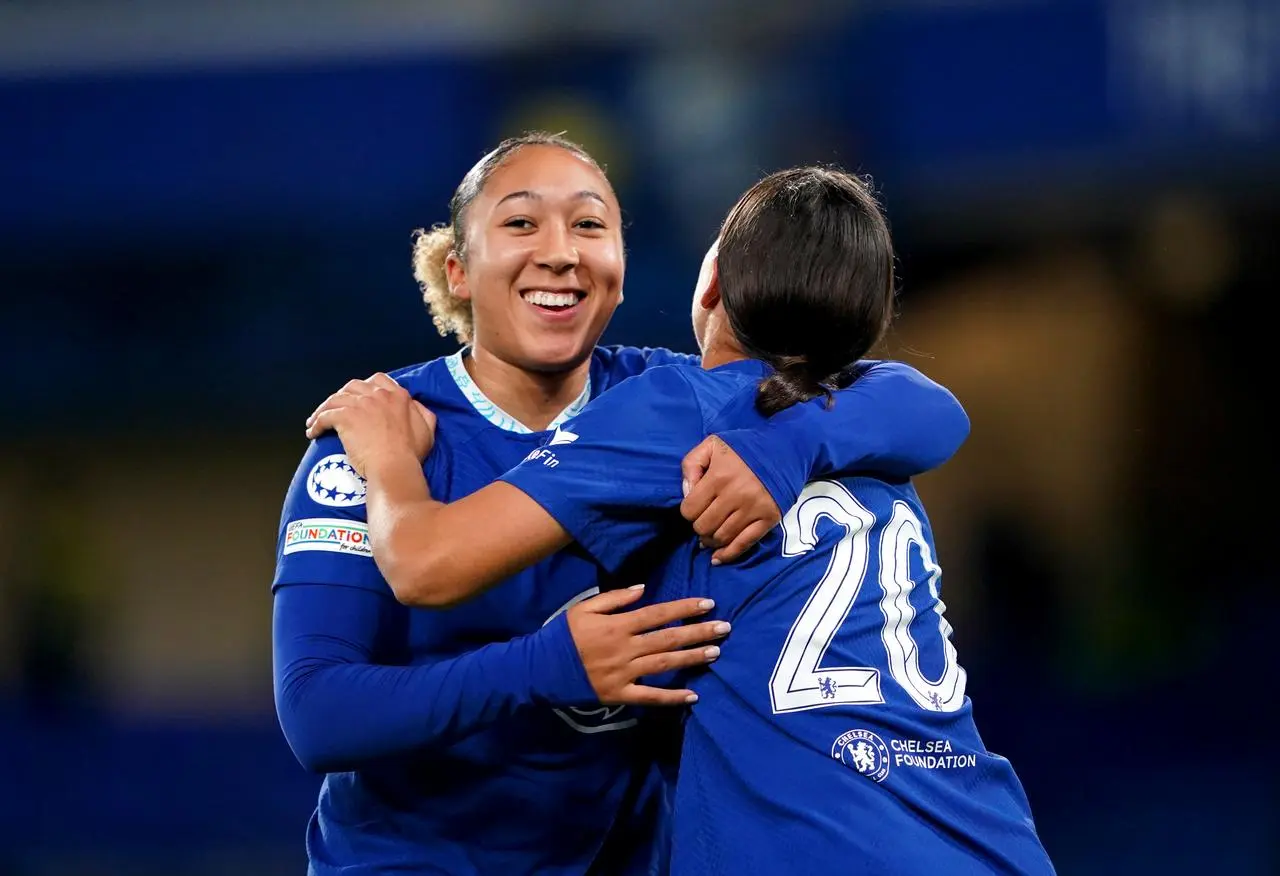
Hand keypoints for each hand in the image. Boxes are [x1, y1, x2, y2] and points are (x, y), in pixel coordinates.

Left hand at [304, 373, 436, 475]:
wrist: (394, 466)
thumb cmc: (411, 454)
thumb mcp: (428, 430)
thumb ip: (422, 413)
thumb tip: (415, 405)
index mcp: (398, 396)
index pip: (378, 380)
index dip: (366, 387)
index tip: (359, 396)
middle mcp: (378, 395)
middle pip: (353, 386)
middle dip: (343, 395)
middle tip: (337, 408)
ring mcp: (360, 404)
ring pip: (335, 399)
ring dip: (324, 409)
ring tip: (316, 420)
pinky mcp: (345, 417)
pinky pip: (325, 416)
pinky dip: (316, 423)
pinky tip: (313, 432)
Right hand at [566, 585, 729, 706]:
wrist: (540, 669)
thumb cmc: (563, 635)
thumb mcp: (583, 608)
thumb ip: (613, 598)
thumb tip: (643, 589)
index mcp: (617, 625)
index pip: (658, 614)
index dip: (684, 608)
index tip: (708, 603)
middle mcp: (625, 648)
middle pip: (668, 638)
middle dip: (699, 632)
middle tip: (725, 628)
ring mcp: (624, 673)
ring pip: (665, 664)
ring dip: (692, 658)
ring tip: (716, 652)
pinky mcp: (619, 694)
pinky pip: (650, 697)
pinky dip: (672, 697)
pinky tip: (693, 695)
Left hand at [680, 436, 779, 564]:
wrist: (784, 449)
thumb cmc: (744, 448)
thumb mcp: (711, 445)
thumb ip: (691, 464)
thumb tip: (686, 493)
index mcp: (719, 477)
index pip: (690, 510)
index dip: (688, 511)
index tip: (695, 507)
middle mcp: (735, 495)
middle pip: (704, 527)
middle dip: (699, 526)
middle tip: (704, 520)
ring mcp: (753, 509)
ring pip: (721, 538)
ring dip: (711, 541)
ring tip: (709, 536)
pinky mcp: (768, 519)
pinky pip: (744, 544)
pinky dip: (728, 555)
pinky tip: (717, 558)